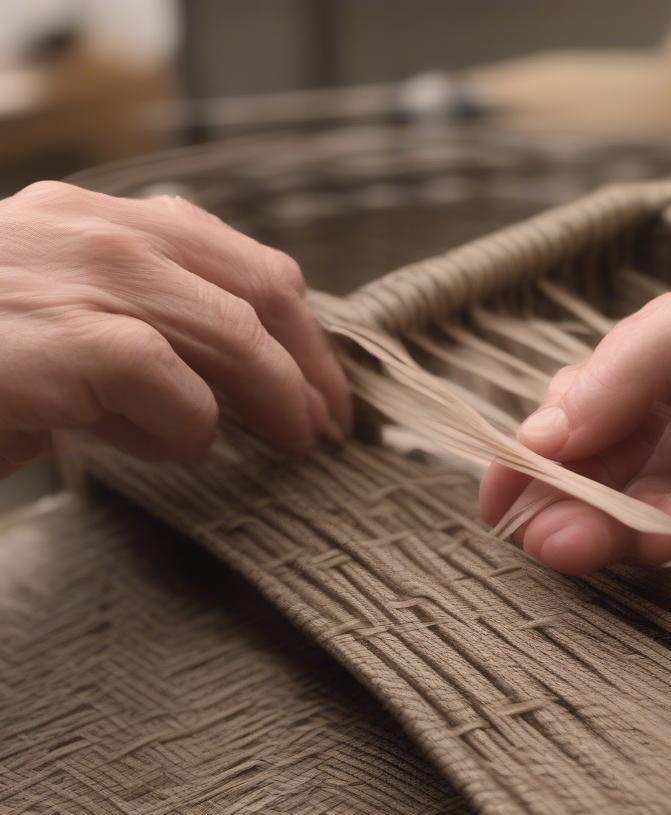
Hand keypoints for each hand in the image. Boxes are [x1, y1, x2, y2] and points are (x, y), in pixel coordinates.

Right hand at [0, 181, 349, 476]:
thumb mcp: (57, 312)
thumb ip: (134, 332)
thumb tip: (211, 397)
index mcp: (110, 221)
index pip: (247, 264)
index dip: (303, 332)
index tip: (322, 384)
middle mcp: (109, 233)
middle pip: (263, 293)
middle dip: (310, 367)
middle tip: (326, 426)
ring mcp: (92, 280)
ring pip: (236, 338)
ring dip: (277, 400)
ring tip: (287, 443)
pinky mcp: (75, 343)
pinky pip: (177, 393)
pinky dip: (191, 432)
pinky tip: (176, 449)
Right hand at [480, 245, 670, 573]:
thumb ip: (623, 375)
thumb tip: (540, 438)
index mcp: (637, 375)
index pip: (563, 430)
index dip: (527, 472)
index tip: (498, 510)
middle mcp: (668, 423)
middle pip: (602, 486)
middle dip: (579, 519)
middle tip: (556, 547)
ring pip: (656, 517)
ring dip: (648, 531)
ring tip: (652, 534)